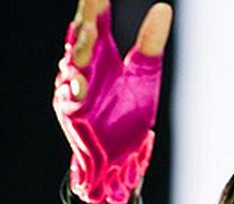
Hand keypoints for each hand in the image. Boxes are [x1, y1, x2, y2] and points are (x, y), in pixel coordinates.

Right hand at [53, 0, 172, 203]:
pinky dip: (74, 91)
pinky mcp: (71, 112)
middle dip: (87, 19)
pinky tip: (80, 84)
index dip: (96, 1)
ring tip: (91, 34)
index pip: (97, 18)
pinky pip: (69, 98)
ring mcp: (74, 88)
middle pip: (82, 35)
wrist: (122, 158)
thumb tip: (164, 8)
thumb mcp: (146, 76)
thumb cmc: (129, 116)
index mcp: (102, 53)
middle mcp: (85, 66)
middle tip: (95, 3)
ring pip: (72, 63)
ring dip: (80, 51)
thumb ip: (150, 43)